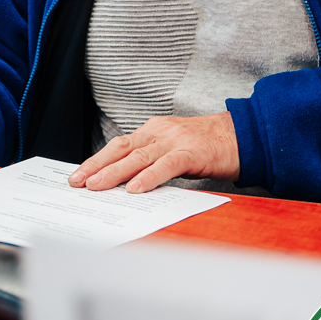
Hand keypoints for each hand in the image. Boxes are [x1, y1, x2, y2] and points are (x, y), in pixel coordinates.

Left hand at [68, 111, 238, 193]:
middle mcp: (160, 132)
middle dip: (96, 165)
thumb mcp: (174, 149)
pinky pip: (166, 165)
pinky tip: (135, 189)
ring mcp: (175, 140)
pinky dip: (149, 177)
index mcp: (154, 130)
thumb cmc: (208, 147)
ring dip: (115, 172)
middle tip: (77, 181)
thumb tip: (126, 184)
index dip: (97, 159)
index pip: (119, 145)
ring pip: (139, 156)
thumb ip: (152, 161)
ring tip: (96, 185)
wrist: (243, 135)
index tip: (79, 174)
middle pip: (121, 148)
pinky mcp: (192, 152)